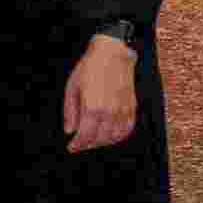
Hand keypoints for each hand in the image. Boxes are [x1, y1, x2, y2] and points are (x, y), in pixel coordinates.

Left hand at [67, 31, 139, 150]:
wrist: (113, 55)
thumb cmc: (89, 69)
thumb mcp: (71, 88)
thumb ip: (70, 112)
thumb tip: (69, 130)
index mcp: (92, 107)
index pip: (85, 136)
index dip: (77, 145)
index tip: (71, 147)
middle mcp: (110, 112)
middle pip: (100, 139)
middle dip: (88, 145)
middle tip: (80, 145)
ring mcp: (123, 110)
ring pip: (115, 137)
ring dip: (103, 143)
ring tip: (93, 141)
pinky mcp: (132, 108)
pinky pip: (127, 129)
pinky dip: (118, 137)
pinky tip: (110, 136)